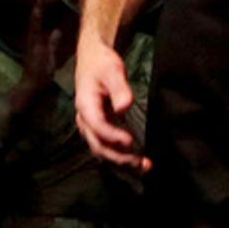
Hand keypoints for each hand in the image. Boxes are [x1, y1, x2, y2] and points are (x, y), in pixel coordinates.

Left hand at [8, 0, 64, 114]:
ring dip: (40, 8)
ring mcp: (32, 41)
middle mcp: (31, 37)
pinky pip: (38, 26)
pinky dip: (41, 17)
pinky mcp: (34, 45)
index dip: (41, 4)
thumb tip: (56, 30)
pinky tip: (46, 16)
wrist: (29, 87)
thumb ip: (52, 46)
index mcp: (35, 39)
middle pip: (35, 15)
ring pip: (35, 20)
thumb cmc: (40, 75)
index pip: (37, 17)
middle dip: (40, 2)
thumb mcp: (49, 61)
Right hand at [75, 31, 150, 171]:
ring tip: (144, 166)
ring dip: (121, 161)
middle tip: (142, 163)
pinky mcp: (98, 128)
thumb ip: (119, 88)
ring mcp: (90, 126)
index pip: (97, 126)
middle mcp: (84, 119)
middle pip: (99, 145)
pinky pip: (106, 146)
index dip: (112, 136)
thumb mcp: (113, 70)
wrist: (92, 60)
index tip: (131, 142)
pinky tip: (137, 161)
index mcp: (85, 105)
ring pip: (102, 150)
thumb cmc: (102, 63)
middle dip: (120, 157)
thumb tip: (124, 107)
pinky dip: (120, 155)